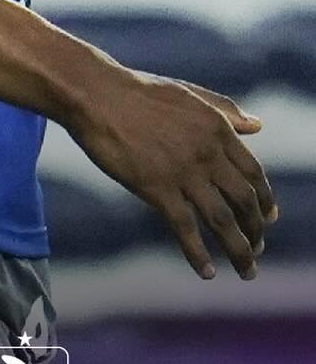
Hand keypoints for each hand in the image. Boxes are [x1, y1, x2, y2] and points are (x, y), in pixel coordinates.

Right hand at [63, 63, 275, 279]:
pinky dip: (198, 254)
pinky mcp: (156, 188)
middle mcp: (207, 152)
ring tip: (247, 270)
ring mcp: (183, 172)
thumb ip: (226, 110)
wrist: (96, 96)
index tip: (268, 218)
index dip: (265, 200)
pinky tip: (207, 271)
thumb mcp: (189, 94)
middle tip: (257, 248)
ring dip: (239, 250)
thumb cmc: (138, 92)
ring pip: (222, 220)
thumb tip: (259, 125)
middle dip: (256, 230)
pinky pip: (185, 228)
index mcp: (218, 129)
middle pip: (244, 201)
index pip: (254, 174)